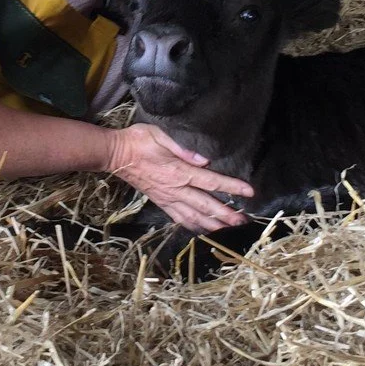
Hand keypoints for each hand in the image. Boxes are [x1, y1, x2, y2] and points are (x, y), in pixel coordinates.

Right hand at [104, 124, 253, 232]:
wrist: (115, 155)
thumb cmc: (137, 140)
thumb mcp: (160, 134)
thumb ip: (182, 147)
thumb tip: (204, 159)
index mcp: (178, 172)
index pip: (211, 181)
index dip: (231, 187)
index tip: (249, 192)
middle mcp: (175, 189)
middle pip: (206, 205)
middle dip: (226, 214)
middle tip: (244, 221)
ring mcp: (167, 198)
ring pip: (194, 217)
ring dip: (212, 224)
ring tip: (229, 230)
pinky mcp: (160, 202)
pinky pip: (179, 218)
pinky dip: (193, 226)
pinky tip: (203, 230)